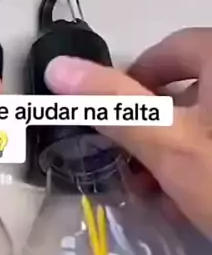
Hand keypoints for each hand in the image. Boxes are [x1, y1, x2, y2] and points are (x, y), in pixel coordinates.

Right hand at [44, 29, 211, 239]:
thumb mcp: (169, 144)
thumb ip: (113, 103)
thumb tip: (58, 67)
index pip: (169, 52)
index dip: (132, 83)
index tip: (111, 121)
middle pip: (188, 90)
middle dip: (152, 130)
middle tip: (132, 170)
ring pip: (207, 122)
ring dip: (174, 153)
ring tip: (158, 196)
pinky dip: (204, 165)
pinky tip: (191, 203)